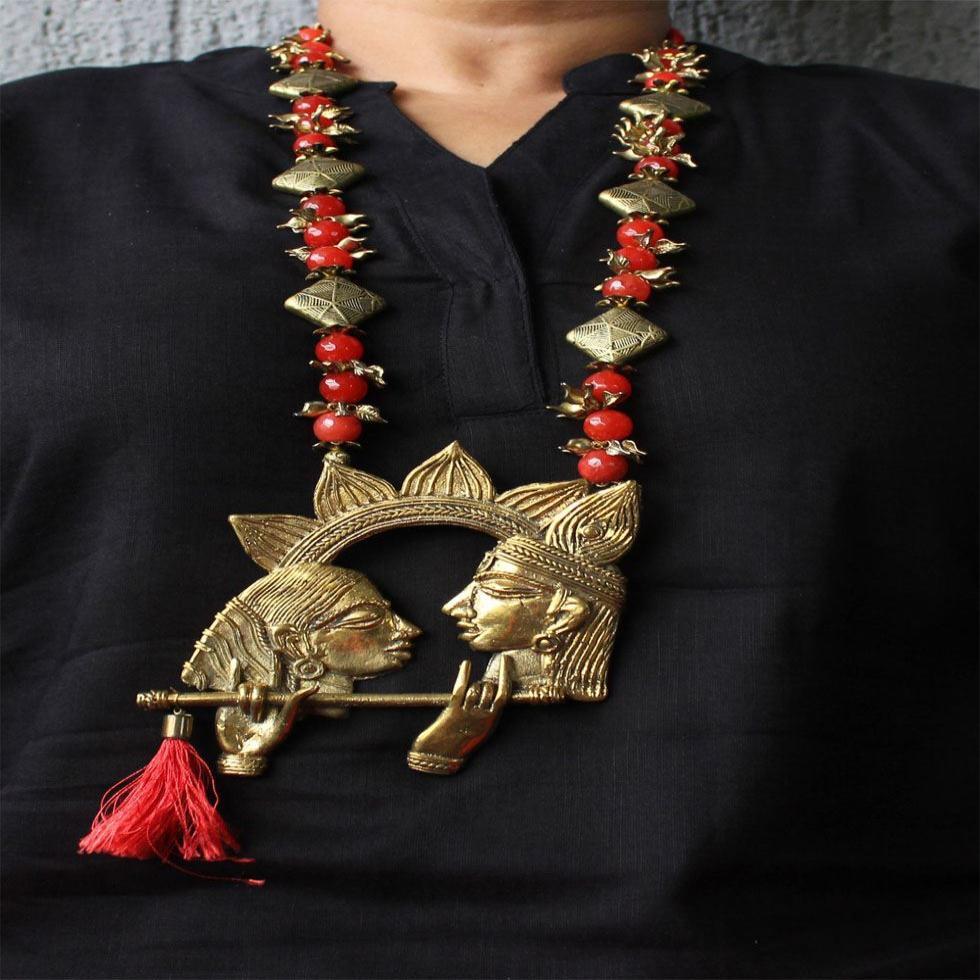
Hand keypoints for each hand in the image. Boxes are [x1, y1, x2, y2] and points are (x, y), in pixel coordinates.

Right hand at [214, 657, 315, 775]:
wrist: (244, 753)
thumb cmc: (268, 741)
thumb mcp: (284, 722)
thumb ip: (296, 703)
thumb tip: (315, 686)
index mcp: (274, 699)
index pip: (275, 678)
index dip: (275, 665)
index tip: (276, 651)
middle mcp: (260, 697)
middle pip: (259, 686)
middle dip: (258, 700)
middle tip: (257, 717)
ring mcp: (245, 700)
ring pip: (244, 688)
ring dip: (245, 701)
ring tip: (247, 717)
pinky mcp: (230, 703)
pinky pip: (232, 685)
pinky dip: (233, 674)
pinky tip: (234, 664)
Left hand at [407, 655, 511, 774]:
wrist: (439, 757)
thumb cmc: (460, 742)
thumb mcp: (480, 730)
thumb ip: (487, 713)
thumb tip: (491, 689)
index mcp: (490, 723)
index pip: (503, 695)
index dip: (505, 676)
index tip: (505, 660)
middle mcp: (481, 718)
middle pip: (489, 689)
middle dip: (486, 683)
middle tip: (482, 686)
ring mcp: (467, 714)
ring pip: (475, 689)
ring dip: (474, 684)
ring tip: (472, 690)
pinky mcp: (452, 711)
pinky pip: (461, 688)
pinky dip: (464, 674)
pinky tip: (466, 664)